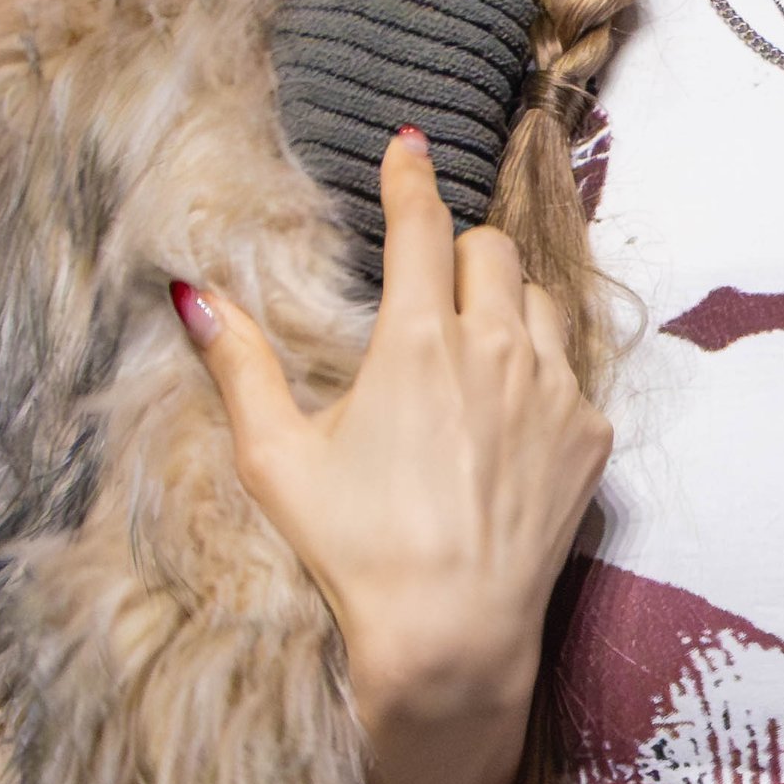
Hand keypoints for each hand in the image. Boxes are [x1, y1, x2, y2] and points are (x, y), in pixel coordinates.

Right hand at [172, 127, 610, 767]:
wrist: (452, 635)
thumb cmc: (355, 550)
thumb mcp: (277, 458)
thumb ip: (239, 365)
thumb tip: (194, 295)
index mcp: (418, 341)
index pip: (422, 223)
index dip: (409, 177)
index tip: (408, 148)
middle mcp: (497, 351)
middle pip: (491, 250)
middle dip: (458, 254)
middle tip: (428, 289)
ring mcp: (554, 394)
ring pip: (541, 302)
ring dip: (507, 305)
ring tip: (471, 349)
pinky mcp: (589, 439)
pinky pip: (571, 372)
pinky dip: (541, 374)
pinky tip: (506, 418)